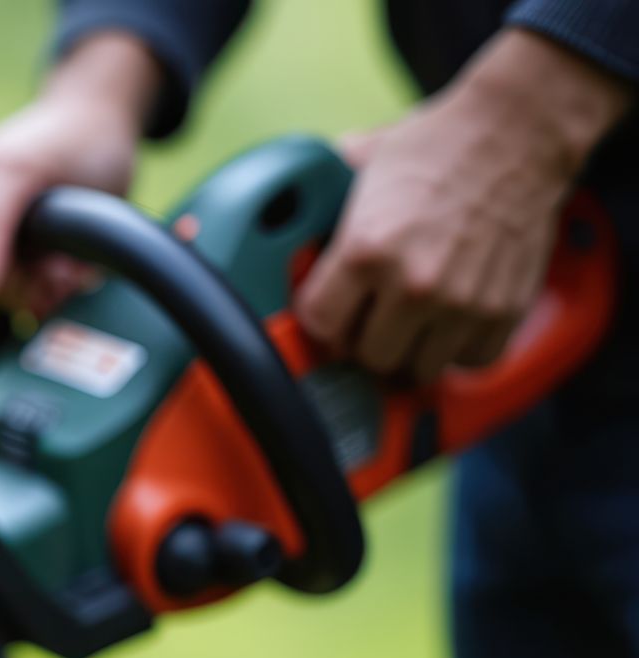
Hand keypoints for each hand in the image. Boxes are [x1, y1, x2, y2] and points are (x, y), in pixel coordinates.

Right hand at [0, 32, 160, 313]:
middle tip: (72, 255)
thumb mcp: (21, 171)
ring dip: (56, 282)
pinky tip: (69, 256)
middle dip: (43, 282)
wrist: (97, 123)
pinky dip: (58, 282)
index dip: (28, 283)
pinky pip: (31, 294)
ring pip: (18, 298)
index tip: (61, 261)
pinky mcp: (5, 254)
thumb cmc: (66, 139)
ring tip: (73, 250)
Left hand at [295, 30, 629, 384]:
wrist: (518, 131)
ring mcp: (461, 302)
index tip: (331, 311)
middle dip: (365, 339)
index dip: (322, 317)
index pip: (320, 324)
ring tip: (412, 324)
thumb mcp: (364, 167)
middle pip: (368, 356)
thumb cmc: (441, 144)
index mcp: (365, 251)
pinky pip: (471, 361)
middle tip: (372, 318)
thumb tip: (296, 210)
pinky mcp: (504, 308)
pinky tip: (452, 323)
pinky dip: (460, 349)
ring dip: (412, 351)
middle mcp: (412, 285)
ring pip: (418, 368)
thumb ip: (327, 202)